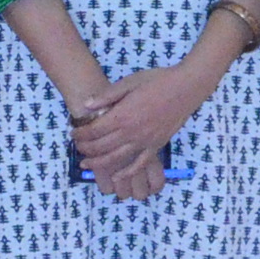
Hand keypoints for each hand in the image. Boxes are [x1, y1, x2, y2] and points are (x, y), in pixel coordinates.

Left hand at [73, 63, 212, 189]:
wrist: (186, 88)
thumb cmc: (157, 81)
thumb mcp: (129, 82)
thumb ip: (107, 96)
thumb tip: (86, 105)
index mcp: (123, 115)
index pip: (94, 130)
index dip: (81, 133)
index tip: (73, 132)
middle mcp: (132, 132)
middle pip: (101, 147)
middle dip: (85, 148)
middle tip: (77, 147)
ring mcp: (145, 141)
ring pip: (116, 159)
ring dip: (98, 164)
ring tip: (85, 165)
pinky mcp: (156, 146)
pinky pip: (139, 164)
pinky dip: (127, 173)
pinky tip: (117, 177)